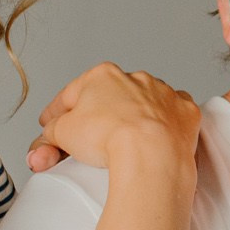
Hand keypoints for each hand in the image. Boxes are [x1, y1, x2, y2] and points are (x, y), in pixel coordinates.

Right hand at [28, 63, 200, 182]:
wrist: (151, 154)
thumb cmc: (107, 138)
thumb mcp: (62, 133)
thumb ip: (50, 134)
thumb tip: (44, 144)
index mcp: (102, 75)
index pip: (71, 94)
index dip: (56, 112)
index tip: (50, 126)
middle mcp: (136, 78)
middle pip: (109, 99)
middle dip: (97, 116)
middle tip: (86, 139)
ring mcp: (164, 94)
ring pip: (144, 104)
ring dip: (132, 118)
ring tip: (123, 140)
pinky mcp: (186, 113)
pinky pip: (173, 116)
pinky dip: (164, 125)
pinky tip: (156, 137)